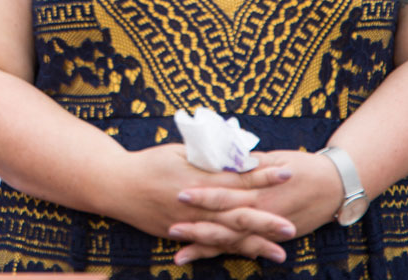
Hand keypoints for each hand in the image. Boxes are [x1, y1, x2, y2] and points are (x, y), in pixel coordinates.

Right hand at [108, 143, 297, 264]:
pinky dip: (231, 250)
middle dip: (266, 220)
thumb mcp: (179, 152)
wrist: (116, 185)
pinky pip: (210, 245)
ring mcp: (189, 223)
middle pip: (237, 213)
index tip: (287, 173)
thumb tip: (237, 157)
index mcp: (197, 178)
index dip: (263, 176)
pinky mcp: (181, 234)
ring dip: (255, 244)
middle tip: (292, 227)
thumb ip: (208, 157)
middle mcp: (196, 204)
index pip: (237, 178)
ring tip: (280, 252)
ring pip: (227, 235)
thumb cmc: (148, 163)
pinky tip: (249, 255)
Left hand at [171, 149, 342, 263]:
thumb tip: (219, 156)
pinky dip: (224, 253)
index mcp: (259, 189)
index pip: (225, 192)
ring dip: (205, 247)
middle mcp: (261, 212)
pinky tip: (203, 258)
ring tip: (179, 252)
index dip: (203, 194)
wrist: (335, 185)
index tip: (179, 192)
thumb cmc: (301, 166)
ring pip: (231, 241)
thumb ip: (245, 161)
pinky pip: (243, 248)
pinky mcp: (271, 238)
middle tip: (171, 227)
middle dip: (197, 226)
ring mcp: (266, 229)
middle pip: (224, 222)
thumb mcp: (273, 158)